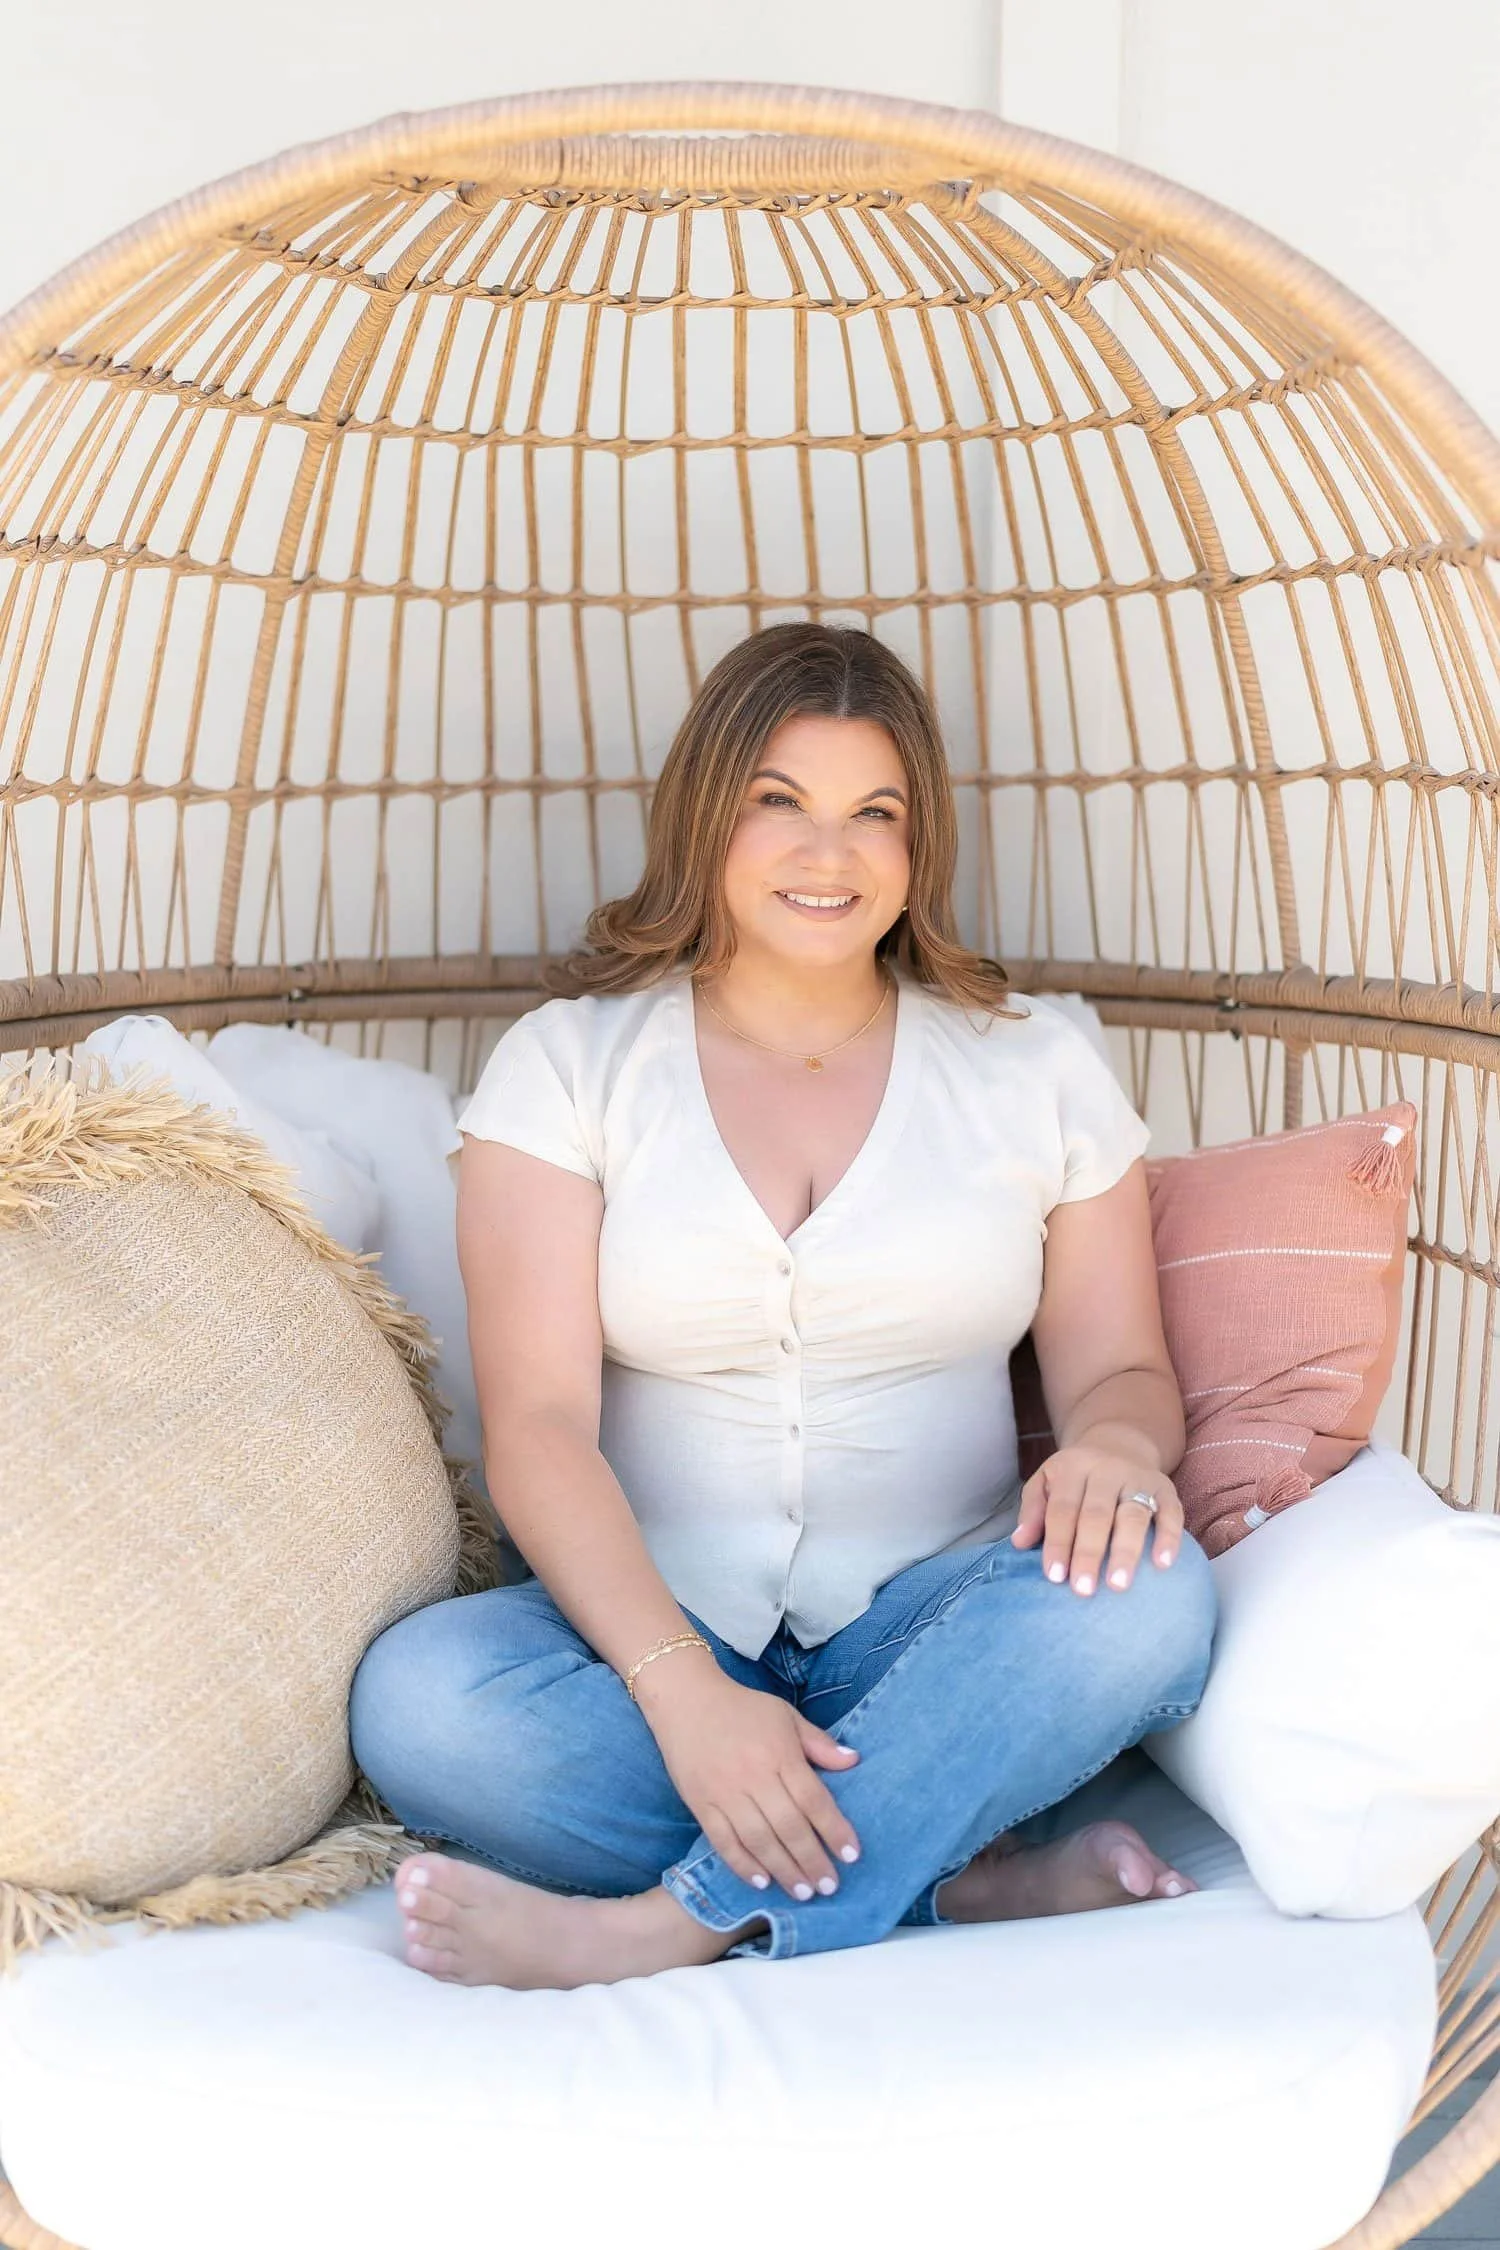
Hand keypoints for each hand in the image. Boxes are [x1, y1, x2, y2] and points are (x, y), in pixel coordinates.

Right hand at [639, 1667, 861, 1900]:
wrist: (686, 1700)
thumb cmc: (742, 1708)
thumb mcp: (785, 1715)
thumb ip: (818, 1742)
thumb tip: (853, 1761)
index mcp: (780, 1754)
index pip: (813, 1800)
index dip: (834, 1830)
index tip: (851, 1856)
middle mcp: (754, 1776)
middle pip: (789, 1826)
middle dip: (812, 1860)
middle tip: (830, 1887)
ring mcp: (724, 1793)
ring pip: (758, 1840)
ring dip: (783, 1869)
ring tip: (803, 1893)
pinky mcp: (700, 1804)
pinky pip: (723, 1841)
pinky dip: (743, 1864)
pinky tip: (761, 1881)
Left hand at [1010, 1444, 1182, 1594]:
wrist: (1120, 1443)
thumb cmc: (1076, 1477)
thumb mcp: (1046, 1481)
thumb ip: (1032, 1510)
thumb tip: (1019, 1543)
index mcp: (1074, 1467)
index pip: (1062, 1508)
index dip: (1058, 1542)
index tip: (1054, 1577)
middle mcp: (1108, 1470)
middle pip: (1097, 1514)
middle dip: (1088, 1553)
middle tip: (1083, 1589)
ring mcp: (1139, 1479)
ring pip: (1133, 1515)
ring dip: (1126, 1551)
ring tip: (1117, 1585)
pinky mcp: (1166, 1488)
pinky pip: (1171, 1513)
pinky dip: (1169, 1538)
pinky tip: (1162, 1564)